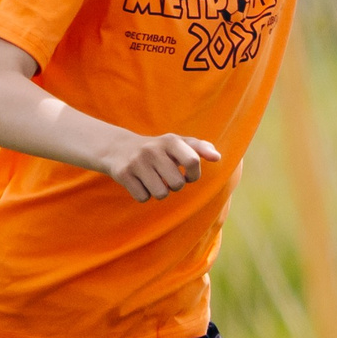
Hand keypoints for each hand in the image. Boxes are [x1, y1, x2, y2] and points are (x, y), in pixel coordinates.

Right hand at [97, 130, 221, 201]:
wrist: (119, 148)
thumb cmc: (158, 149)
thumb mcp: (178, 143)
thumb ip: (200, 148)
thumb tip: (217, 157)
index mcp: (170, 140)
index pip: (193, 161)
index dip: (194, 175)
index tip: (188, 175)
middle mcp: (153, 149)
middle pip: (177, 184)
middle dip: (175, 186)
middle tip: (167, 177)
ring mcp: (137, 162)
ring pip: (161, 194)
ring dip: (160, 192)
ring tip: (154, 181)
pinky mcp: (123, 174)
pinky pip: (143, 197)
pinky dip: (144, 195)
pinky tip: (140, 183)